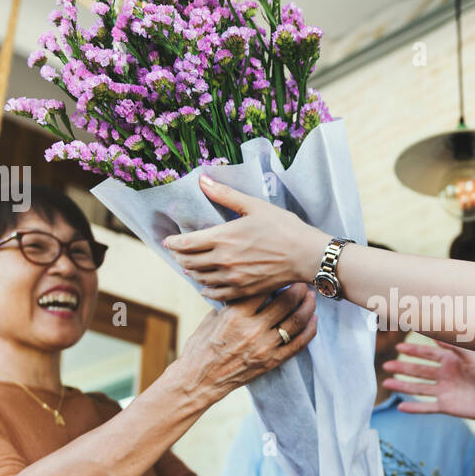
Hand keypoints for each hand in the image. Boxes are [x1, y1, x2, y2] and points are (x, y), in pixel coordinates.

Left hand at [162, 174, 327, 300]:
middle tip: (177, 252)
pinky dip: (206, 290)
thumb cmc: (283, 227)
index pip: (186, 243)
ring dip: (191, 271)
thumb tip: (202, 180)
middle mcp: (223, 260)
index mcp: (223, 237)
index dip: (173, 243)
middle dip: (179, 256)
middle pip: (189, 262)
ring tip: (188, 266)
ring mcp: (232, 278)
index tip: (168, 240)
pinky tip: (204, 286)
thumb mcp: (254, 205)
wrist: (306, 255)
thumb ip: (225, 195)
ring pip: (200, 278)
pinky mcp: (243, 290)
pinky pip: (216, 294)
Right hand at [172, 283, 316, 405]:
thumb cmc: (201, 347)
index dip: (277, 277)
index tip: (284, 271)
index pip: (264, 288)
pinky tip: (313, 320)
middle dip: (298, 289)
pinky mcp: (272, 362)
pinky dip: (309, 330)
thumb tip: (248, 287)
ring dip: (307, 307)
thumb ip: (233, 303)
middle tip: (304, 281)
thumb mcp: (212, 318)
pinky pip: (298, 344)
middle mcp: (252, 329)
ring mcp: (264, 347)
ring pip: (296, 322)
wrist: (199, 379)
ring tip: (311, 298)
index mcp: (235, 315)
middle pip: (286, 302)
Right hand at [381, 341, 474, 420]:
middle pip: (419, 371)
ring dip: (403, 386)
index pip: (428, 354)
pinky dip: (414, 408)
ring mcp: (445, 391)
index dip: (413, 351)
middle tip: (386, 365)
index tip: (398, 348)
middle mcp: (446, 375)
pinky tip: (400, 407)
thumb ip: (454, 345)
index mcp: (452, 360)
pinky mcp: (447, 406)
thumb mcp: (472, 356)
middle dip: (402, 368)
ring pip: (418, 388)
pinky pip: (426, 407)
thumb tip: (437, 331)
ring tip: (386, 383)